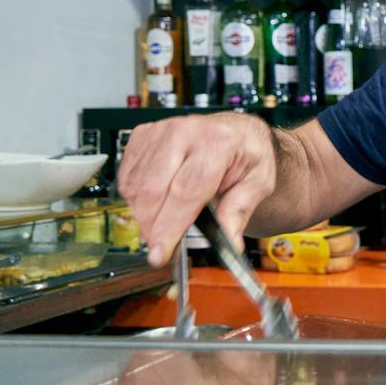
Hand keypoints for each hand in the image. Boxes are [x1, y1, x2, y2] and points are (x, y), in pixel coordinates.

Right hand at [118, 113, 276, 266]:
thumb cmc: (247, 154)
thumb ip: (239, 213)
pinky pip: (127, 177)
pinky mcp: (142, 135)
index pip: (186, 191)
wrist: (236, 132)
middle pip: (153, 189)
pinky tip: (155, 201)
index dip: (169, 227)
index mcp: (218, 142)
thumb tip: (228, 243)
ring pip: (136, 186)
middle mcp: (185, 132)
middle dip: (152, 226)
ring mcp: (160, 131)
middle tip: (161, 245)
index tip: (160, 253)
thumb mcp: (258, 183)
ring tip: (164, 221)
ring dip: (143, 213)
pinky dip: (136, 197)